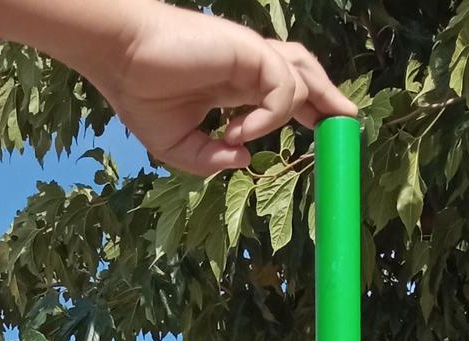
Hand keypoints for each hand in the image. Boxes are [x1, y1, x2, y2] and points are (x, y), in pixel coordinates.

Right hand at [87, 6, 353, 175]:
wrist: (121, 58)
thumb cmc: (141, 93)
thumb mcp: (178, 145)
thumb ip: (212, 159)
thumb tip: (246, 160)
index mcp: (235, 83)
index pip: (284, 91)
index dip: (309, 108)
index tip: (324, 130)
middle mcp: (247, 66)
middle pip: (303, 74)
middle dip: (329, 98)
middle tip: (348, 123)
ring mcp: (249, 55)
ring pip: (302, 73)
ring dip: (316, 102)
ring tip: (322, 128)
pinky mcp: (248, 50)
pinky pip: (280, 88)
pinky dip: (270, 116)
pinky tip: (239, 132)